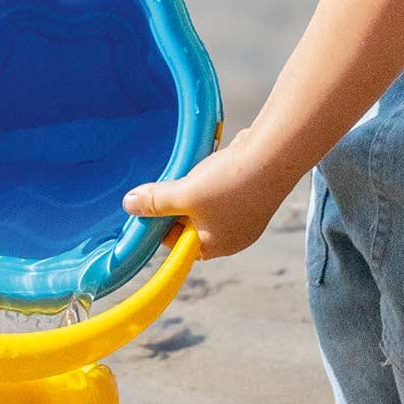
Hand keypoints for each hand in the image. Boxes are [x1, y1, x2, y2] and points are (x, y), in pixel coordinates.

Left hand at [123, 133, 296, 260]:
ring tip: (193, 173)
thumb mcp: (184, 194)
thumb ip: (155, 202)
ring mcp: (246, 217)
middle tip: (171, 184)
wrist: (275, 156)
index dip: (159, 224)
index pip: (176, 244)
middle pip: (191, 225)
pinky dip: (215, 180)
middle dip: (179, 205)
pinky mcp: (254, 196)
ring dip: (196, 190)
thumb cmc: (229, 183)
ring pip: (208, 206)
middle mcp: (233, 237)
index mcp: (214, 247)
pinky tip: (214, 166)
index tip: (149, 204)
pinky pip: (225, 192)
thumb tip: (128, 205)